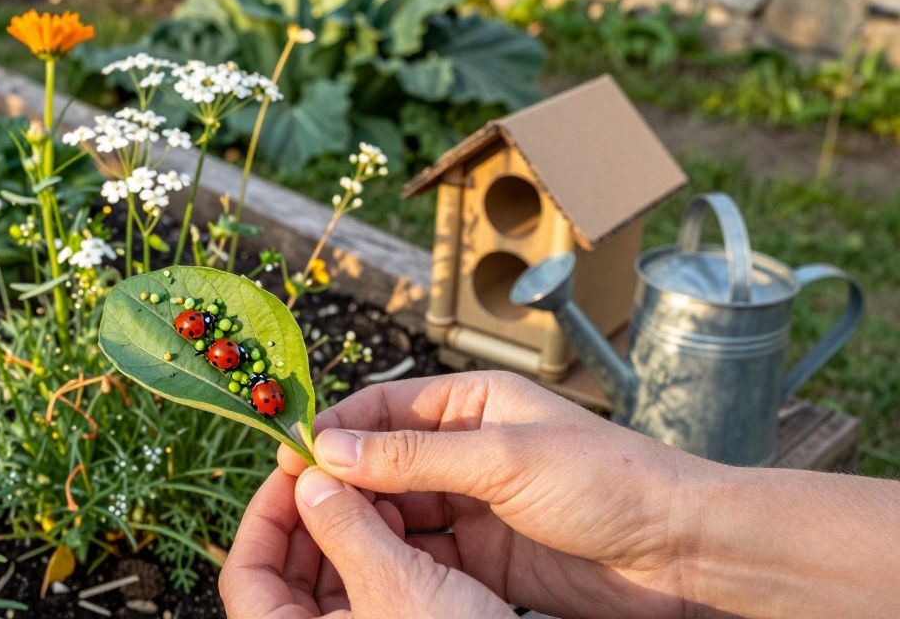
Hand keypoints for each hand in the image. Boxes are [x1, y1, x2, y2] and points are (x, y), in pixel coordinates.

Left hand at [219, 467, 515, 617]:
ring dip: (342, 530)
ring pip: (324, 581)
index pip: (245, 573)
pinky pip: (361, 593)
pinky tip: (394, 521)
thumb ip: (345, 528)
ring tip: (368, 488)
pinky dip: (370, 555)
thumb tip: (309, 480)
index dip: (264, 514)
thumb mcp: (396, 584)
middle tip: (331, 466)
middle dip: (309, 515)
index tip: (292, 467)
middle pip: (283, 574)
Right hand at [274, 371, 717, 618]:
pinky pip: (422, 556)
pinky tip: (368, 570)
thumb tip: (332, 450)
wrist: (682, 554)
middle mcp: (467, 452)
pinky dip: (393, 561)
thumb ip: (414, 458)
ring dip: (363, 524)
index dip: (336, 430)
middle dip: (341, 482)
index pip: (383, 410)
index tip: (293, 455)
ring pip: (396, 512)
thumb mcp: (504, 459)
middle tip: (299, 506)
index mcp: (473, 405)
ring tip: (326, 540)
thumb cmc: (610, 482)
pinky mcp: (484, 559)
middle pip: (381, 463)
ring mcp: (474, 507)